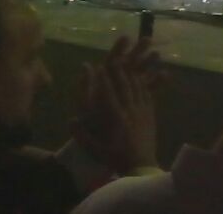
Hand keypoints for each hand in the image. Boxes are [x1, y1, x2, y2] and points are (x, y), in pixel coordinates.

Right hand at [72, 35, 159, 173]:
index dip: (103, 79)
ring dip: (133, 73)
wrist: (142, 166)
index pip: (108, 94)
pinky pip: (147, 95)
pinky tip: (142, 78)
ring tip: (128, 62)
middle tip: (114, 56)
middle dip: (119, 70)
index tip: (98, 66)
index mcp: (116, 119)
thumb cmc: (115, 158)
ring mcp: (143, 112)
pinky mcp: (151, 115)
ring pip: (138, 88)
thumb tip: (70, 119)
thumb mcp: (95, 150)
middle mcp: (130, 111)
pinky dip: (143, 84)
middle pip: (124, 86)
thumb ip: (82, 135)